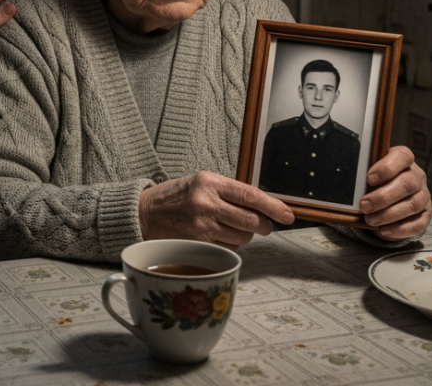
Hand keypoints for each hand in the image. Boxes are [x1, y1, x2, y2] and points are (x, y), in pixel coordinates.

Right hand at [139, 171, 294, 249]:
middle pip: (251, 221)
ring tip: (230, 227)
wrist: (144, 213)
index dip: (273, 207)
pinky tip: (215, 235)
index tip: (287, 215)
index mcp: (210, 182)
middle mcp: (206, 203)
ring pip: (242, 238)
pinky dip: (228, 245)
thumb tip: (262, 207)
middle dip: (263, 226)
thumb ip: (229, 192)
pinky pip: (227, 248)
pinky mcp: (197, 243)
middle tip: (263, 226)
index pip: (251, 195)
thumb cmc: (175, 197)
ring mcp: (201, 225)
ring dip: (244, 236)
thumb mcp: (201, 183)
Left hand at [359, 146, 431, 238]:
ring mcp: (423, 195)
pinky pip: (419, 223)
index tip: (369, 179)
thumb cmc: (374, 182)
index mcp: (403, 159)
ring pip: (413, 204)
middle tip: (364, 206)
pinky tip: (384, 231)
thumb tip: (348, 186)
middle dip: (384, 197)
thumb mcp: (367, 174)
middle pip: (408, 184)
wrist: (386, 197)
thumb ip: (362, 176)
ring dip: (390, 214)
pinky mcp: (425, 214)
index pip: (402, 156)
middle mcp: (417, 176)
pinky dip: (401, 229)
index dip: (387, 168)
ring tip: (370, 220)